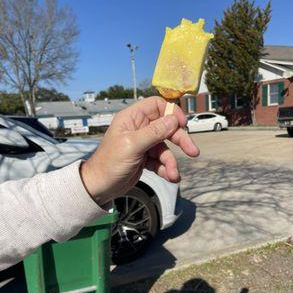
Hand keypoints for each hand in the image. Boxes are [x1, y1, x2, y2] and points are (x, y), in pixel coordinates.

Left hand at [80, 96, 198, 204]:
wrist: (99, 187)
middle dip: (180, 140)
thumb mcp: (132, 145)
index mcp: (132, 118)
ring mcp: (143, 144)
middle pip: (166, 127)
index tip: (182, 124)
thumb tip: (174, 120)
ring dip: (171, 162)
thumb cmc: (109, 163)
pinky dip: (166, 169)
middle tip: (193, 151)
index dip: (171, 112)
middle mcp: (139, 128)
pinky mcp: (145, 159)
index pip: (157, 105)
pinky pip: (161, 161)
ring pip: (165, 148)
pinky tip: (170, 177)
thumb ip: (154, 132)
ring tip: (173, 175)